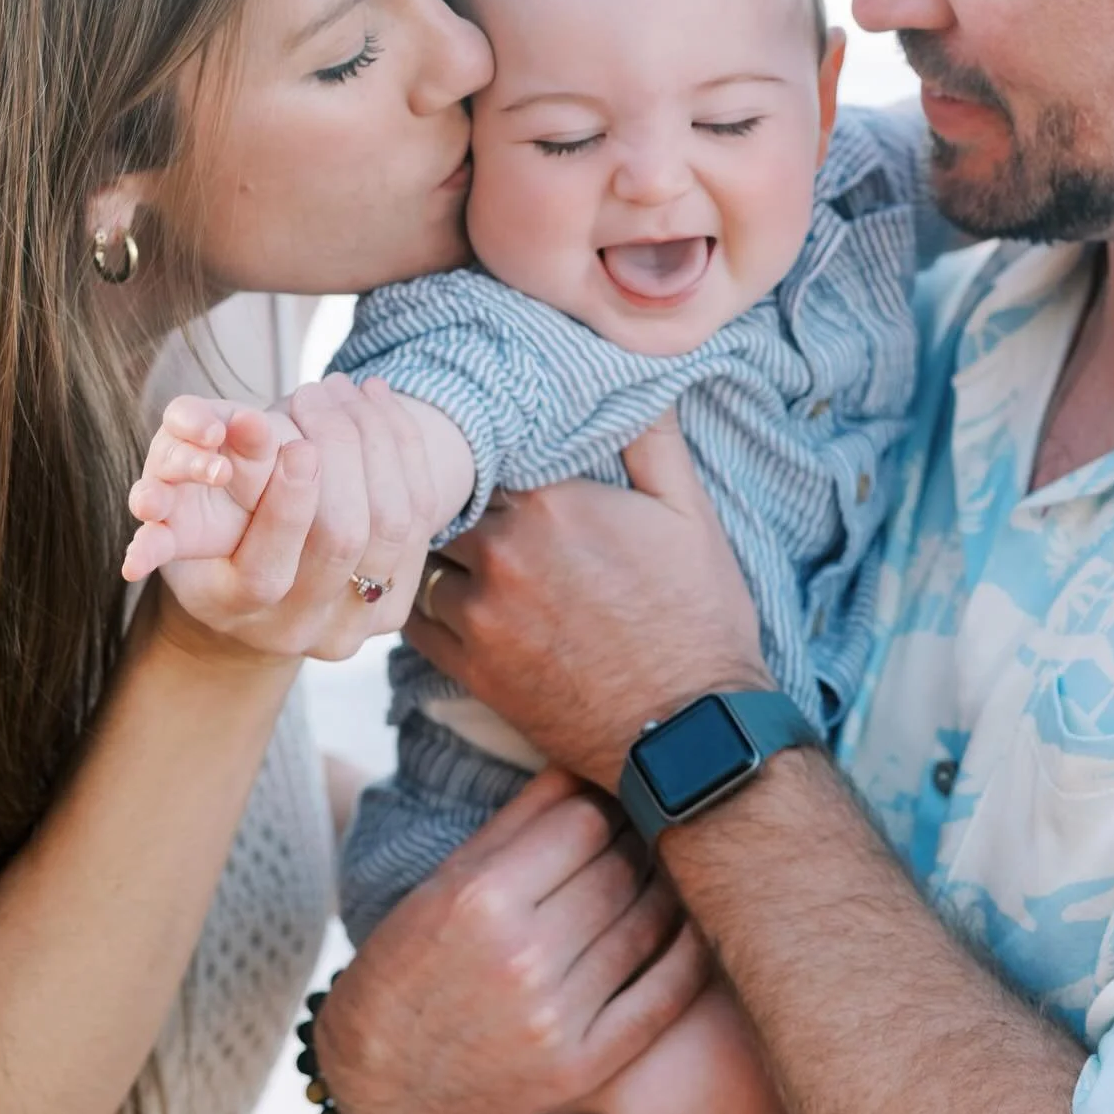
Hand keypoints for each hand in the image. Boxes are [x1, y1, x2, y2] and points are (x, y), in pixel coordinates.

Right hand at [149, 374, 438, 663]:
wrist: (258, 575)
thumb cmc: (211, 519)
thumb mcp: (188, 496)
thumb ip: (200, 462)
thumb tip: (229, 420)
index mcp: (230, 609)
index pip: (265, 572)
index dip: (287, 506)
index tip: (296, 444)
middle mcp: (294, 630)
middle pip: (343, 540)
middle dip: (339, 449)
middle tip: (317, 389)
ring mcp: (352, 625)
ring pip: (394, 523)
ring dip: (376, 437)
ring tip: (347, 386)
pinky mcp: (395, 606)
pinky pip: (422, 517)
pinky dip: (405, 447)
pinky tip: (378, 400)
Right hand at [315, 769, 708, 1113]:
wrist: (384, 1078)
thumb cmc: (412, 960)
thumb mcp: (447, 878)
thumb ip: (520, 819)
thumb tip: (582, 760)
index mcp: (481, 898)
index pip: (584, 822)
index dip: (604, 805)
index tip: (610, 801)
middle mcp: (521, 957)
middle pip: (620, 869)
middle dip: (634, 842)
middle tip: (641, 831)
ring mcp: (556, 1017)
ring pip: (646, 922)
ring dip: (662, 888)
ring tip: (660, 870)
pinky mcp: (583, 1066)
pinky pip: (663, 994)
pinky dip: (686, 952)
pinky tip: (688, 926)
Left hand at [407, 413, 767, 788]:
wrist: (690, 732)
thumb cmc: (698, 617)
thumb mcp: (689, 514)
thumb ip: (652, 439)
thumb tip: (636, 380)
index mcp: (551, 501)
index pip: (479, 446)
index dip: (475, 441)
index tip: (477, 439)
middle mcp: (503, 551)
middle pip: (440, 497)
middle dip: (446, 488)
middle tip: (447, 481)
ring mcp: (481, 614)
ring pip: (423, 555)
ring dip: (432, 544)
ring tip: (442, 535)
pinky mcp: (471, 667)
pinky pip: (415, 618)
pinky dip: (422, 598)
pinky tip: (443, 589)